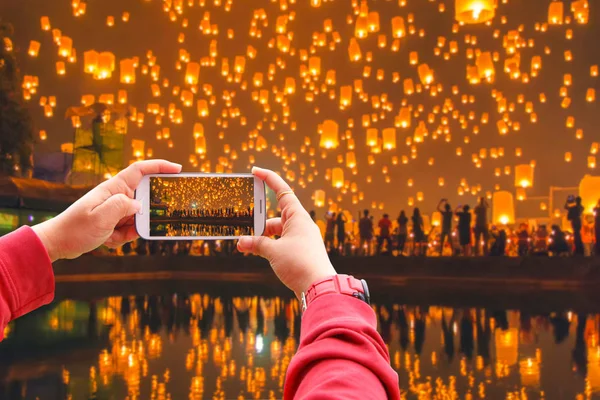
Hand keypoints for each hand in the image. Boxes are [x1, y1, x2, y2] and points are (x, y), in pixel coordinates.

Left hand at [33, 160, 180, 261]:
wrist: (58, 243)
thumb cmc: (75, 228)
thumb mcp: (100, 217)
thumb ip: (122, 207)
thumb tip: (140, 205)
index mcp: (113, 188)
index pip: (140, 170)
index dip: (160, 166)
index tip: (177, 169)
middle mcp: (116, 196)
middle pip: (144, 199)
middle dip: (145, 215)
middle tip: (134, 225)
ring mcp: (115, 209)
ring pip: (138, 218)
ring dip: (129, 231)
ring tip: (111, 236)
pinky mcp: (114, 221)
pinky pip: (130, 229)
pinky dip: (122, 237)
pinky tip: (107, 240)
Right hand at [237, 167, 336, 297]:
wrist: (319, 287)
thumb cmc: (299, 264)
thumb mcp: (273, 251)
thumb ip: (256, 244)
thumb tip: (241, 242)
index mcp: (297, 216)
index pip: (282, 190)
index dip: (269, 179)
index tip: (256, 171)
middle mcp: (301, 225)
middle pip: (275, 215)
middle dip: (259, 221)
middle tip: (244, 226)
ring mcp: (302, 238)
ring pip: (277, 231)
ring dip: (262, 237)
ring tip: (246, 246)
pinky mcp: (301, 252)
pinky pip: (281, 243)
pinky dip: (269, 246)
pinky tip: (258, 253)